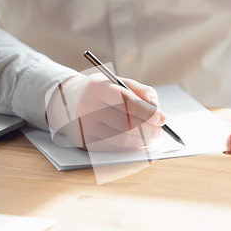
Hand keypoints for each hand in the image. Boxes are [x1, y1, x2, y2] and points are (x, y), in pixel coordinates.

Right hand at [46, 74, 165, 150]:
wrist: (69, 101)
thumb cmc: (102, 92)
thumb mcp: (120, 83)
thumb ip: (143, 92)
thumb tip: (159, 112)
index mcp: (97, 86)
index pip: (128, 101)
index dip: (148, 112)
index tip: (162, 118)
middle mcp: (86, 106)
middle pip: (126, 123)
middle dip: (149, 129)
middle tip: (160, 131)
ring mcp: (83, 126)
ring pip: (121, 138)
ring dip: (143, 140)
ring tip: (153, 136)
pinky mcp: (83, 141)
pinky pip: (113, 147)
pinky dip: (130, 146)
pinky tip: (138, 141)